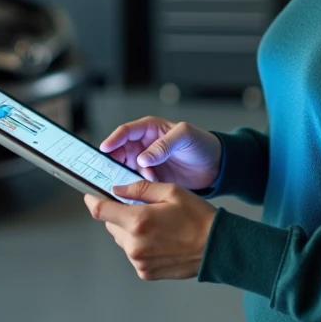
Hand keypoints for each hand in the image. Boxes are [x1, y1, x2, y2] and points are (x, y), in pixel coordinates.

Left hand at [84, 180, 216, 280]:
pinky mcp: (145, 272)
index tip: (90, 195)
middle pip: (111, 225)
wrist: (217, 247)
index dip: (92, 200)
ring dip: (130, 230)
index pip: (101, 211)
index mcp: (139, 221)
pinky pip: (133, 253)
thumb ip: (140, 188)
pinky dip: (139, 244)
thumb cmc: (198, 218)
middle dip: (119, 213)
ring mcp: (139, 261)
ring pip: (121, 240)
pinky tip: (159, 238)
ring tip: (156, 224)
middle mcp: (134, 244)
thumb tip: (117, 188)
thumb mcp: (171, 191)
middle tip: (139, 206)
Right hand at [99, 117, 221, 189]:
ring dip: (125, 176)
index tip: (104, 150)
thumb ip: (164, 145)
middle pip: (120, 151)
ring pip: (126, 168)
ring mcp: (147, 163)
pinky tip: (139, 192)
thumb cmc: (202, 144)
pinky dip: (135, 187)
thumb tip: (143, 158)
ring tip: (127, 184)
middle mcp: (145, 145)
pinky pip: (136, 182)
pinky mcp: (152, 178)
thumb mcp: (185, 136)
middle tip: (108, 173)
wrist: (216, 166)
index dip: (113, 140)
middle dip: (113, 162)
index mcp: (151, 129)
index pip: (126, 132)